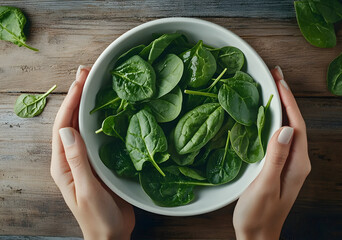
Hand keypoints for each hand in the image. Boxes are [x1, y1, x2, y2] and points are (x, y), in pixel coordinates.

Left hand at [51, 66, 134, 239]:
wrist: (110, 234)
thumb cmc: (98, 217)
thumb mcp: (87, 190)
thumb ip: (77, 161)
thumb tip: (67, 130)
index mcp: (62, 164)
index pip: (63, 127)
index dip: (71, 102)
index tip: (80, 81)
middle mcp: (71, 158)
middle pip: (71, 122)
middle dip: (77, 96)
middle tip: (86, 73)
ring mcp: (85, 159)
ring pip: (83, 126)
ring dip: (87, 104)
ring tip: (94, 83)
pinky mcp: (99, 162)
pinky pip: (97, 136)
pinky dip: (100, 120)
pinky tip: (108, 109)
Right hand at [232, 66, 310, 239]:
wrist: (257, 234)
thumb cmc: (259, 214)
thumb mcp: (266, 186)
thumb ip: (276, 157)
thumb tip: (285, 128)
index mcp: (297, 164)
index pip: (297, 125)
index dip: (289, 101)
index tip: (279, 81)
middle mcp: (297, 161)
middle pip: (295, 123)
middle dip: (286, 97)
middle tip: (275, 76)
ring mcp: (288, 163)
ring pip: (287, 128)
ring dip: (281, 107)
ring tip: (271, 88)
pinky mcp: (278, 165)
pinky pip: (278, 137)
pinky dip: (273, 121)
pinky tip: (264, 114)